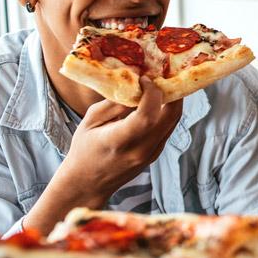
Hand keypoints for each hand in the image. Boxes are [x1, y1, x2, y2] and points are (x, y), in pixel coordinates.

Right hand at [28, 78, 182, 230]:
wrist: (88, 184)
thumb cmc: (84, 149)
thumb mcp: (91, 120)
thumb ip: (114, 102)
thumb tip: (134, 82)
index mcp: (119, 141)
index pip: (147, 115)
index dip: (152, 92)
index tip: (144, 79)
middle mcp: (140, 150)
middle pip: (171, 116)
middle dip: (171, 90)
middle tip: (161, 74)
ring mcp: (151, 154)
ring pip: (174, 121)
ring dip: (172, 99)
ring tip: (160, 83)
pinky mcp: (155, 154)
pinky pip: (168, 128)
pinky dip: (166, 111)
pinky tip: (157, 100)